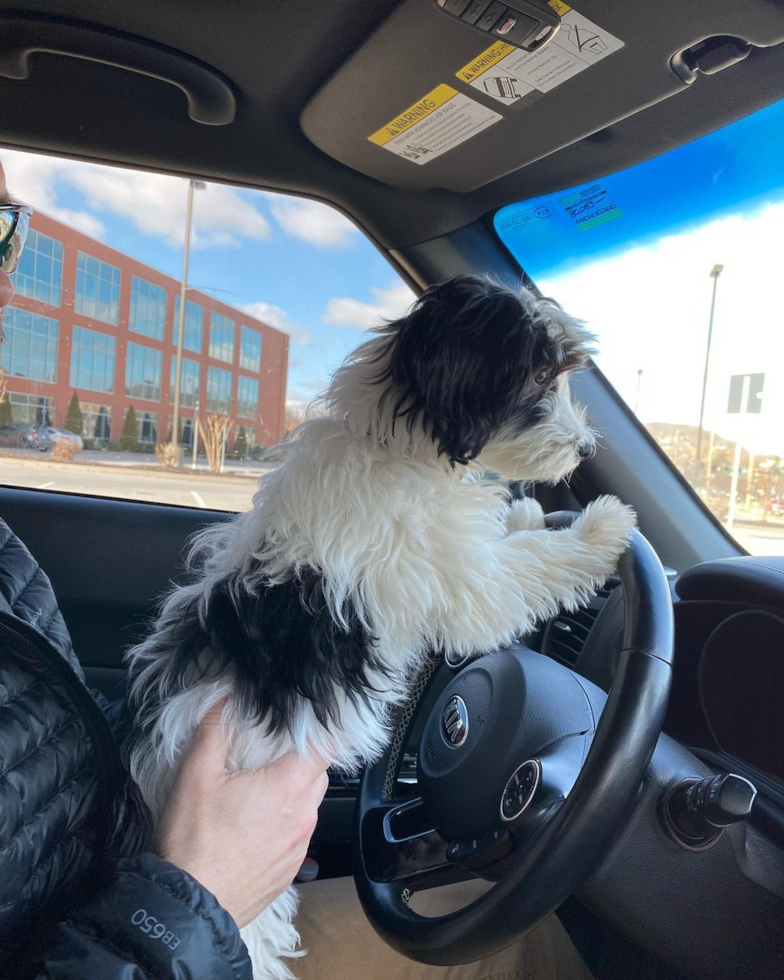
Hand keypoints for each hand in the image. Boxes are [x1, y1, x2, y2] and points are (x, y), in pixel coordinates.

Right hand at [155, 701, 328, 927]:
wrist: (189, 909)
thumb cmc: (193, 843)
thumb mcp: (195, 775)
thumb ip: (215, 730)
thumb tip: (225, 700)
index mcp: (287, 787)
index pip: (327, 746)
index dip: (319, 729)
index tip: (303, 722)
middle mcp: (303, 816)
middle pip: (318, 774)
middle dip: (300, 760)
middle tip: (269, 754)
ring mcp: (299, 846)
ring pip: (308, 805)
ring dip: (291, 792)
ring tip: (257, 790)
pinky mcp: (290, 870)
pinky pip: (297, 834)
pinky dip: (284, 823)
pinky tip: (253, 825)